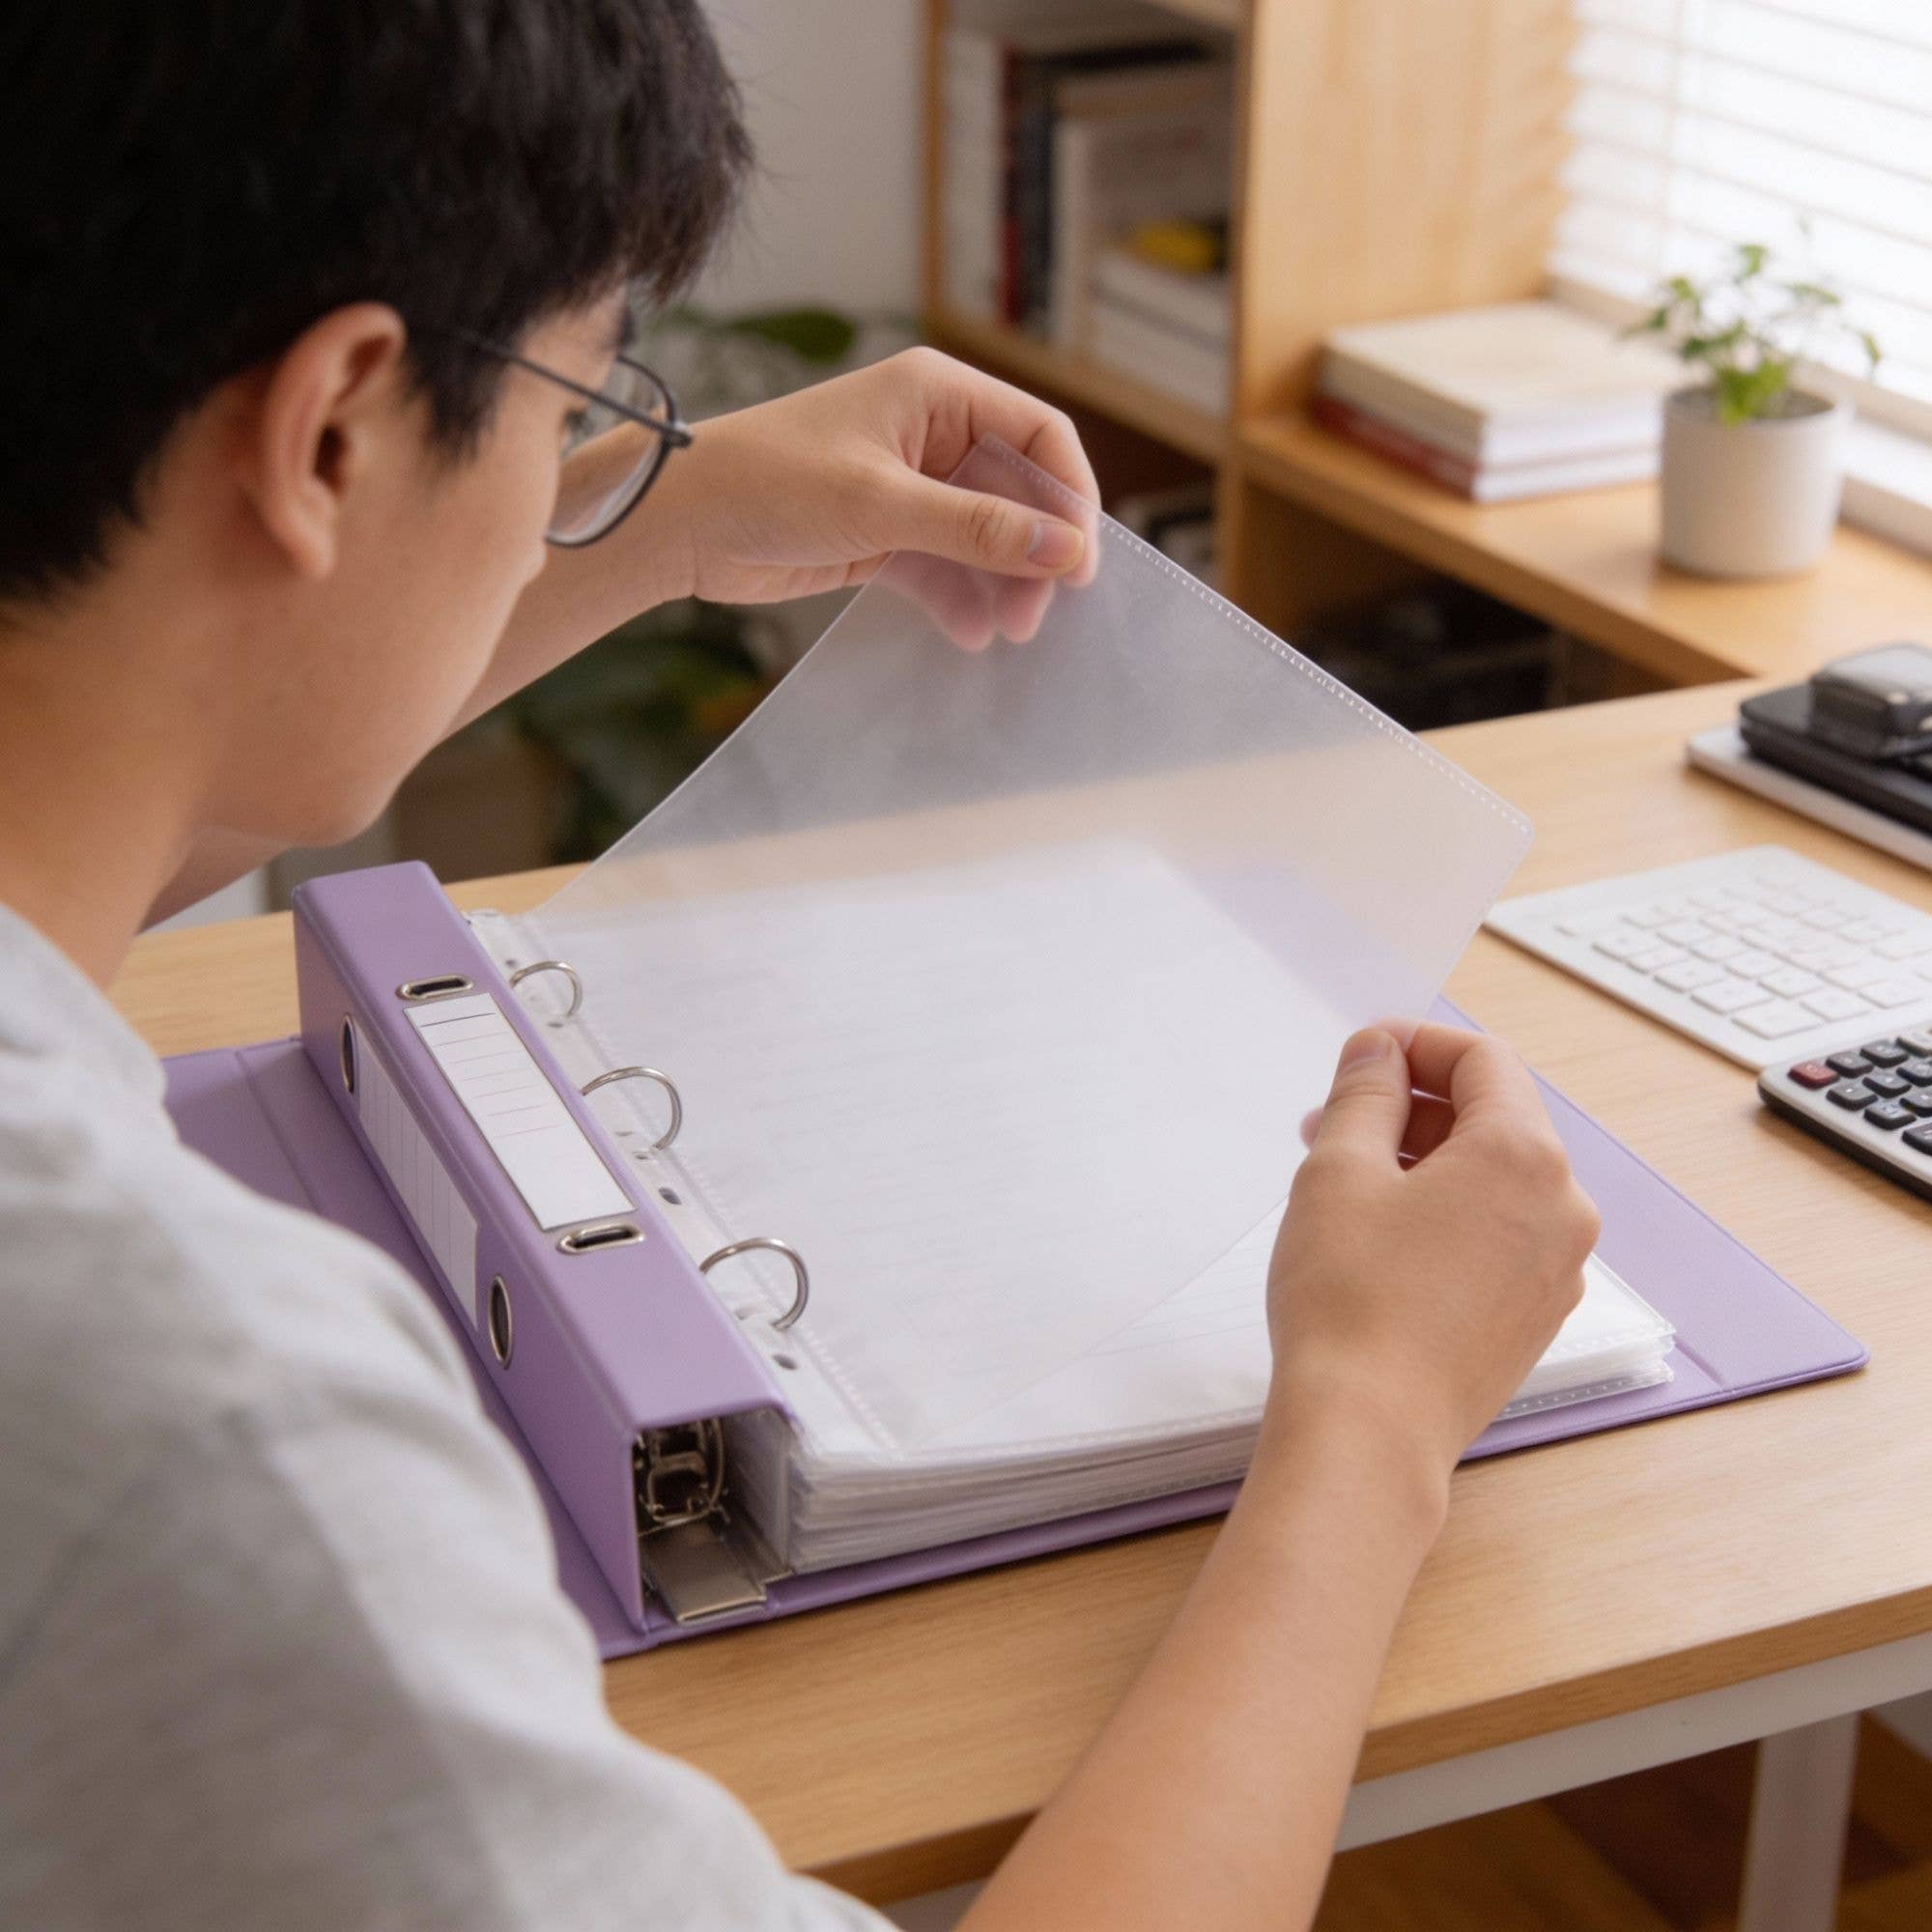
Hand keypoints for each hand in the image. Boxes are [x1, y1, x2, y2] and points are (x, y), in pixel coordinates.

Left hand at [646, 347, 1098, 645]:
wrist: (681, 523)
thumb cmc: (771, 483)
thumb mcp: (884, 504)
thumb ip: (978, 528)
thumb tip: (1065, 551)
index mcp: (937, 393)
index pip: (1038, 433)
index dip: (1069, 496)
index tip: (1079, 562)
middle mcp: (931, 433)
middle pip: (1017, 492)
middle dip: (1033, 552)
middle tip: (1039, 613)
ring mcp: (910, 486)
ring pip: (985, 536)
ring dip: (1001, 583)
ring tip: (1007, 632)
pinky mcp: (884, 534)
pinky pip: (944, 566)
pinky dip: (960, 598)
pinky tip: (969, 633)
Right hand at [1264, 1024, 1599, 1489]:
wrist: (1370, 1432)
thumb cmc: (1351, 1301)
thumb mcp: (1338, 1170)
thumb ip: (1365, 1093)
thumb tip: (1379, 1053)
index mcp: (1524, 1155)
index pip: (1481, 1060)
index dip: (1413, 1045)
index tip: (1359, 1056)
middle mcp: (1562, 1207)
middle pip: (1494, 1118)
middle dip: (1412, 1107)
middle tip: (1333, 1123)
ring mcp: (1557, 1269)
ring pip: (1495, 1181)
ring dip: (1427, 1162)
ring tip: (1348, 1185)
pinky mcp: (1534, 1316)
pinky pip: (1499, 1236)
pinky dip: (1448, 1216)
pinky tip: (1383, 1241)